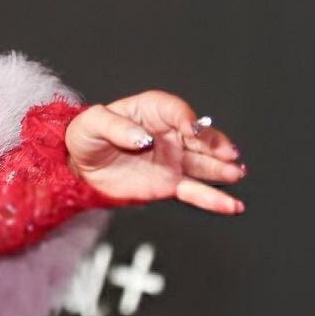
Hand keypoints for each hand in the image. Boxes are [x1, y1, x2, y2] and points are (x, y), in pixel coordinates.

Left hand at [65, 91, 244, 214]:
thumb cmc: (86, 136)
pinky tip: (232, 205)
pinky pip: (195, 191)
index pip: (174, 110)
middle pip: (198, 137)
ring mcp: (173, 159)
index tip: (191, 128)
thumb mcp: (92, 123)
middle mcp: (169, 134)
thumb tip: (141, 137)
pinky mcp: (171, 183)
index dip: (185, 118)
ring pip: (203, 163)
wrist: (79, 167)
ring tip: (236, 172)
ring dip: (222, 168)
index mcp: (151, 110)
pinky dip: (214, 199)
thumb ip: (116, 127)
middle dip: (214, 144)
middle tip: (226, 152)